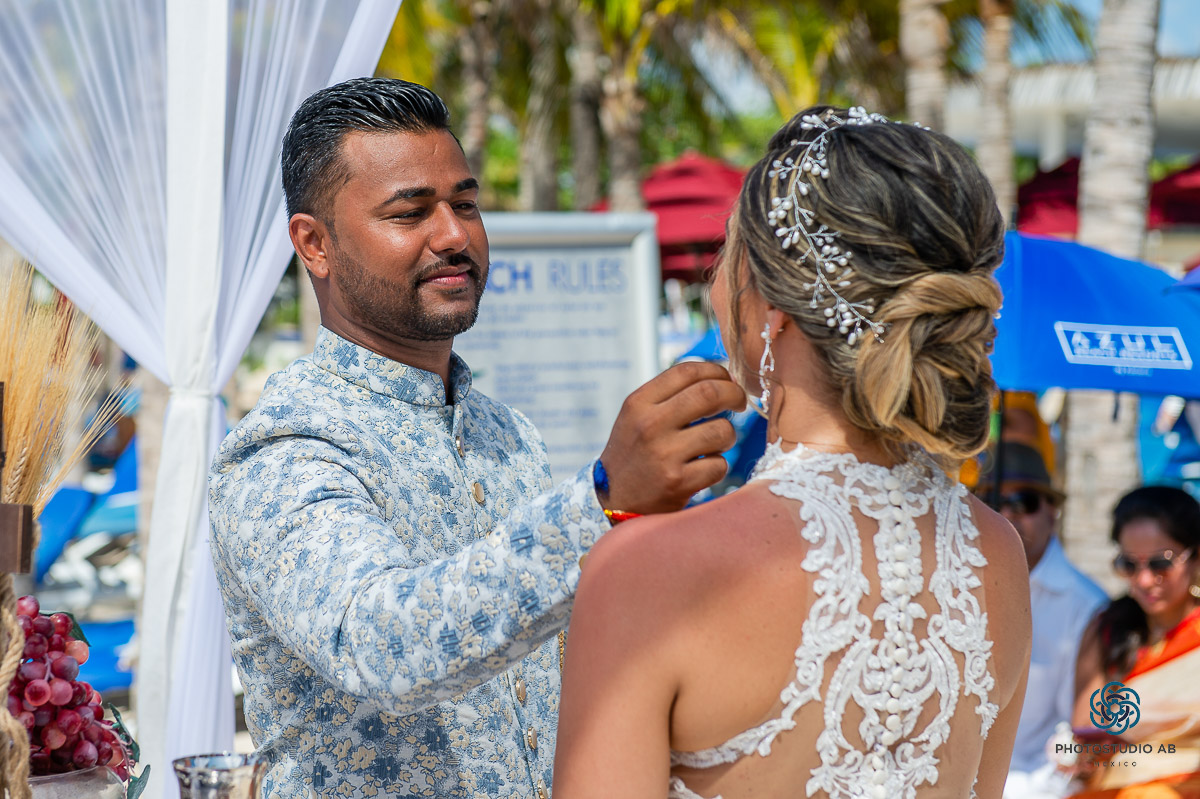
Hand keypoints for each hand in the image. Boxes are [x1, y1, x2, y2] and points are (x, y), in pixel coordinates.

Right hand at [598, 361, 744, 513]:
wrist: (613, 499)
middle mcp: (650, 425)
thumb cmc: (634, 453)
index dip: (716, 371)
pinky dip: (717, 467)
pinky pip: (719, 464)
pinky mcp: (678, 482)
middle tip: (739, 403)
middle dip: (734, 395)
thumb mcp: (637, 416)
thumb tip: (721, 380)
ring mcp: (664, 454)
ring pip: (722, 430)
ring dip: (727, 436)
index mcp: (639, 403)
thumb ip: (670, 396)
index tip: (726, 381)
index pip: (687, 371)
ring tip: (715, 444)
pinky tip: (701, 469)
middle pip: (709, 393)